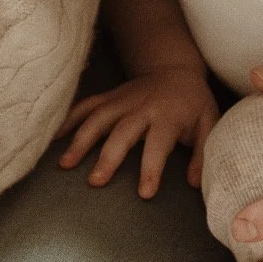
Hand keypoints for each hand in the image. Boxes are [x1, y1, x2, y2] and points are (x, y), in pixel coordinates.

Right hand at [57, 66, 218, 195]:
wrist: (175, 69)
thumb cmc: (193, 103)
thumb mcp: (208, 124)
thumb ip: (202, 153)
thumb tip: (195, 183)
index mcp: (168, 116)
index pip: (159, 143)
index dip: (152, 167)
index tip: (144, 193)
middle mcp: (141, 107)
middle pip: (122, 132)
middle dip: (108, 156)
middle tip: (94, 181)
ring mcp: (121, 100)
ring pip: (98, 118)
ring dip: (81, 139)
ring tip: (65, 164)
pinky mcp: (109, 96)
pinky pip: (86, 105)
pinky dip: (69, 118)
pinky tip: (54, 137)